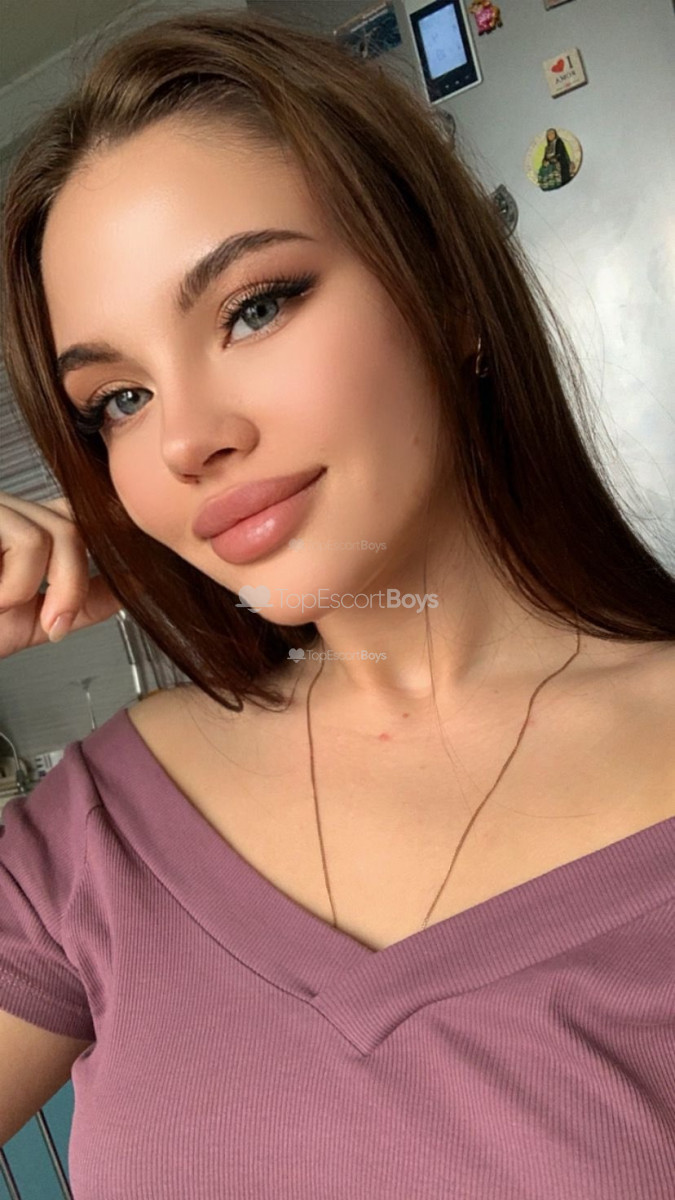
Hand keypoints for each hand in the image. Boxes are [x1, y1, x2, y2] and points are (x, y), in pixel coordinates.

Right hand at [0, 492, 122, 658]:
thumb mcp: (25, 621)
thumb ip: (74, 603)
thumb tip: (129, 592)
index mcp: (20, 528)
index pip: (78, 514)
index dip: (105, 536)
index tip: (128, 572)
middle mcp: (6, 510)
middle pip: (74, 525)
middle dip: (74, 585)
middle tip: (54, 628)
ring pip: (54, 533)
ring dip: (42, 588)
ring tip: (3, 611)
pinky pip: (23, 540)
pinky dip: (14, 585)